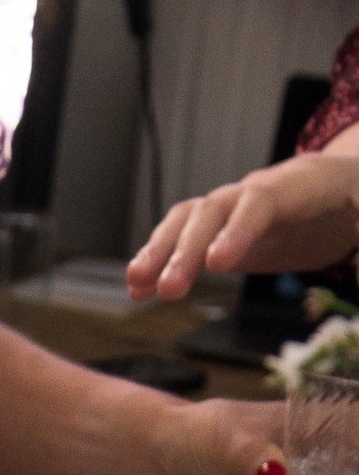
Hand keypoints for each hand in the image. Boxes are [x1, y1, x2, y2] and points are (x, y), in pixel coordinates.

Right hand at [129, 152, 358, 301]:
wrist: (344, 190)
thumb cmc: (358, 200)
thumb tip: (355, 225)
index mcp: (303, 183)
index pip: (262, 200)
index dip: (238, 229)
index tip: (218, 265)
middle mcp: (259, 190)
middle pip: (214, 209)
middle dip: (187, 249)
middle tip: (168, 290)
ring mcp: (236, 209)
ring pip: (189, 221)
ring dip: (160, 253)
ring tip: (138, 286)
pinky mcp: (222, 232)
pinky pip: (184, 240)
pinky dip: (160, 262)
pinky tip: (140, 289)